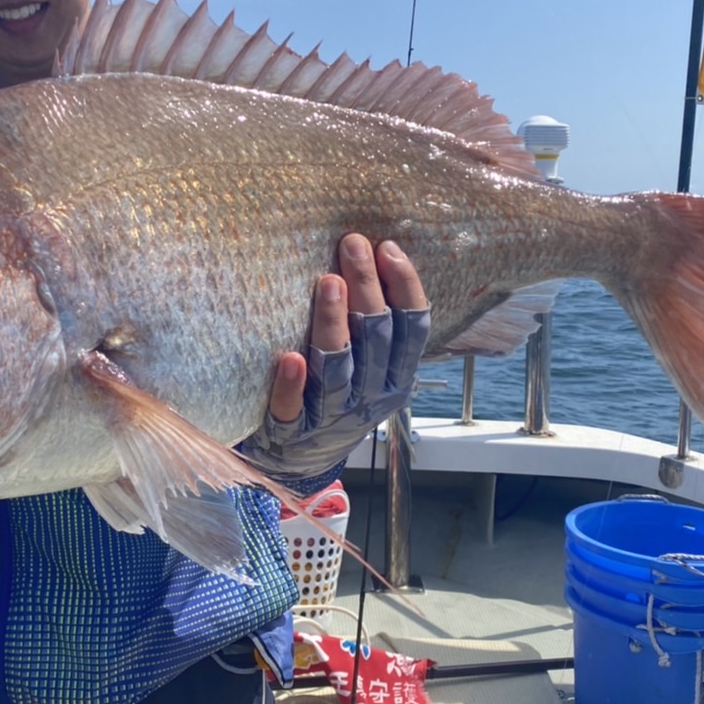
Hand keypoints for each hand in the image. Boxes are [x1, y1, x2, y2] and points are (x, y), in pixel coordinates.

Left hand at [241, 235, 430, 482]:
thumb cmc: (337, 394)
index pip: (413, 329)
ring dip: (334, 325)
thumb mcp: (371, 365)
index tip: (389, 247)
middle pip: (376, 339)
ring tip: (328, 283)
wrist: (301, 459)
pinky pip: (294, 409)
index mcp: (397, 377)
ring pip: (340, 369)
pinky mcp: (294, 432)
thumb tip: (378, 253)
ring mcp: (334, 417)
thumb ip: (377, 324)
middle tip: (352, 244)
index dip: (405, 287)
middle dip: (367, 288)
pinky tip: (290, 358)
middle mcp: (372, 398)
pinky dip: (292, 385)